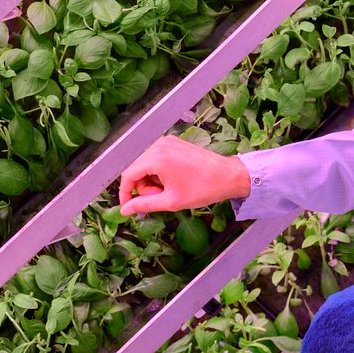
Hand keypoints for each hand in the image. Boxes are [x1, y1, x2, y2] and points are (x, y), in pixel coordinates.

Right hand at [118, 134, 250, 214]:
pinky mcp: (174, 142)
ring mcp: (167, 142)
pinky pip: (156, 158)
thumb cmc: (203, 188)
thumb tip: (125, 210)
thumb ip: (144, 205)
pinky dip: (159, 172)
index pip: (128, 175)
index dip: (125, 193)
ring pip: (145, 165)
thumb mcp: (171, 201)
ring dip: (152, 180)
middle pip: (136, 169)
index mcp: (157, 158)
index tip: (128, 207)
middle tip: (161, 198)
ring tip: (169, 189)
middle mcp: (159, 145)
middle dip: (143, 187)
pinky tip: (173, 180)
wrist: (228, 175)